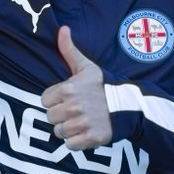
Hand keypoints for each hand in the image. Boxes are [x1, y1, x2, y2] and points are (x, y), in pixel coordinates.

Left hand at [41, 26, 111, 150]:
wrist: (129, 106)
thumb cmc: (104, 86)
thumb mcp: (86, 66)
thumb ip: (69, 50)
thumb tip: (62, 29)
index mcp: (68, 89)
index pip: (45, 100)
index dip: (55, 100)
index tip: (67, 99)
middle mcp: (73, 107)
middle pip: (50, 117)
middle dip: (61, 115)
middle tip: (76, 111)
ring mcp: (81, 124)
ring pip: (59, 131)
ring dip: (68, 129)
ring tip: (81, 121)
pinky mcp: (89, 139)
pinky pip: (70, 145)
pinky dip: (77, 141)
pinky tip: (86, 132)